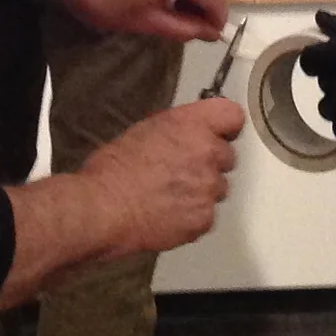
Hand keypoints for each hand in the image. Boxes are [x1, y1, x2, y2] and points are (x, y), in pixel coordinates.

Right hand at [77, 97, 245, 253]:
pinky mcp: (205, 218)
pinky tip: (170, 212)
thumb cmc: (114, 169)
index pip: (232, 116)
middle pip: (227, 155)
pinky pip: (207, 214)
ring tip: (171, 193)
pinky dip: (193, 215)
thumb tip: (191, 133)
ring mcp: (209, 187)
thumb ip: (179, 129)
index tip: (218, 133)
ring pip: (218, 187)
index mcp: (192, 124)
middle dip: (210, 162)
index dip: (224, 127)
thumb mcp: (146, 130)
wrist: (103, 208)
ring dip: (202, 189)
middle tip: (183, 169)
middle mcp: (207, 152)